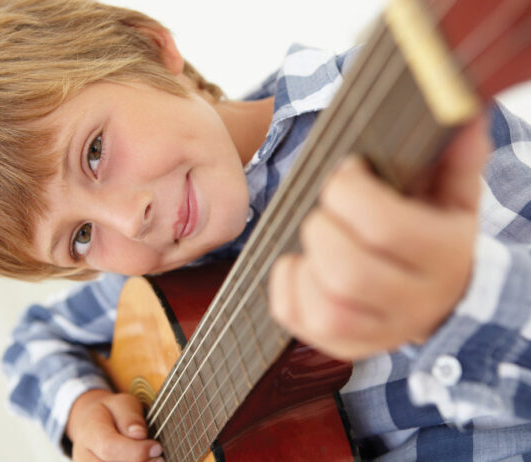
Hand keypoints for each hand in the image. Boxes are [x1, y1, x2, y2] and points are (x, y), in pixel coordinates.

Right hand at [66, 389, 163, 461]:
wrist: (89, 422)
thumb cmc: (111, 412)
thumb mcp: (122, 404)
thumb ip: (129, 417)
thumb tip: (139, 434)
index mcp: (89, 431)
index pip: (109, 447)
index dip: (136, 451)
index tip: (157, 447)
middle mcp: (82, 456)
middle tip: (160, 459)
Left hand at [268, 116, 490, 360]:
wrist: (441, 296)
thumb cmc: (437, 234)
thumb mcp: (454, 193)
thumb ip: (456, 155)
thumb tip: (461, 109)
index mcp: (445, 257)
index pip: (385, 227)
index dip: (349, 191)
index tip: (346, 173)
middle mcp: (416, 304)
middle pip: (348, 270)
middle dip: (320, 226)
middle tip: (325, 209)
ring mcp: (380, 333)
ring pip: (325, 307)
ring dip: (305, 261)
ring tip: (317, 237)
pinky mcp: (348, 345)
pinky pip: (301, 322)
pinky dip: (286, 287)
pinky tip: (300, 265)